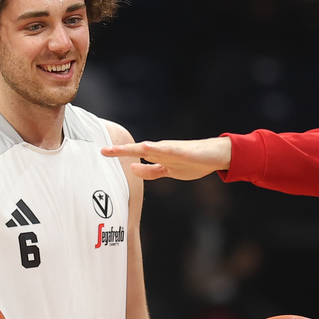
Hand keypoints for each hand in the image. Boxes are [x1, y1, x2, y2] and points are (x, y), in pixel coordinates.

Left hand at [101, 138, 231, 180]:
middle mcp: (162, 150)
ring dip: (135, 148)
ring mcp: (172, 150)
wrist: (215, 155)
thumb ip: (151, 170)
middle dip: (121, 151)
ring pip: (150, 148)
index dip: (119, 154)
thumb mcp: (168, 171)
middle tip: (103, 150)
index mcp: (158, 155)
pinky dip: (157, 149)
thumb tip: (132, 168)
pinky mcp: (183, 153)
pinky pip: (168, 151)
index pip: (135, 154)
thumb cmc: (193, 162)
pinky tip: (147, 147)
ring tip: (120, 148)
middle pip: (137, 149)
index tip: (102, 152)